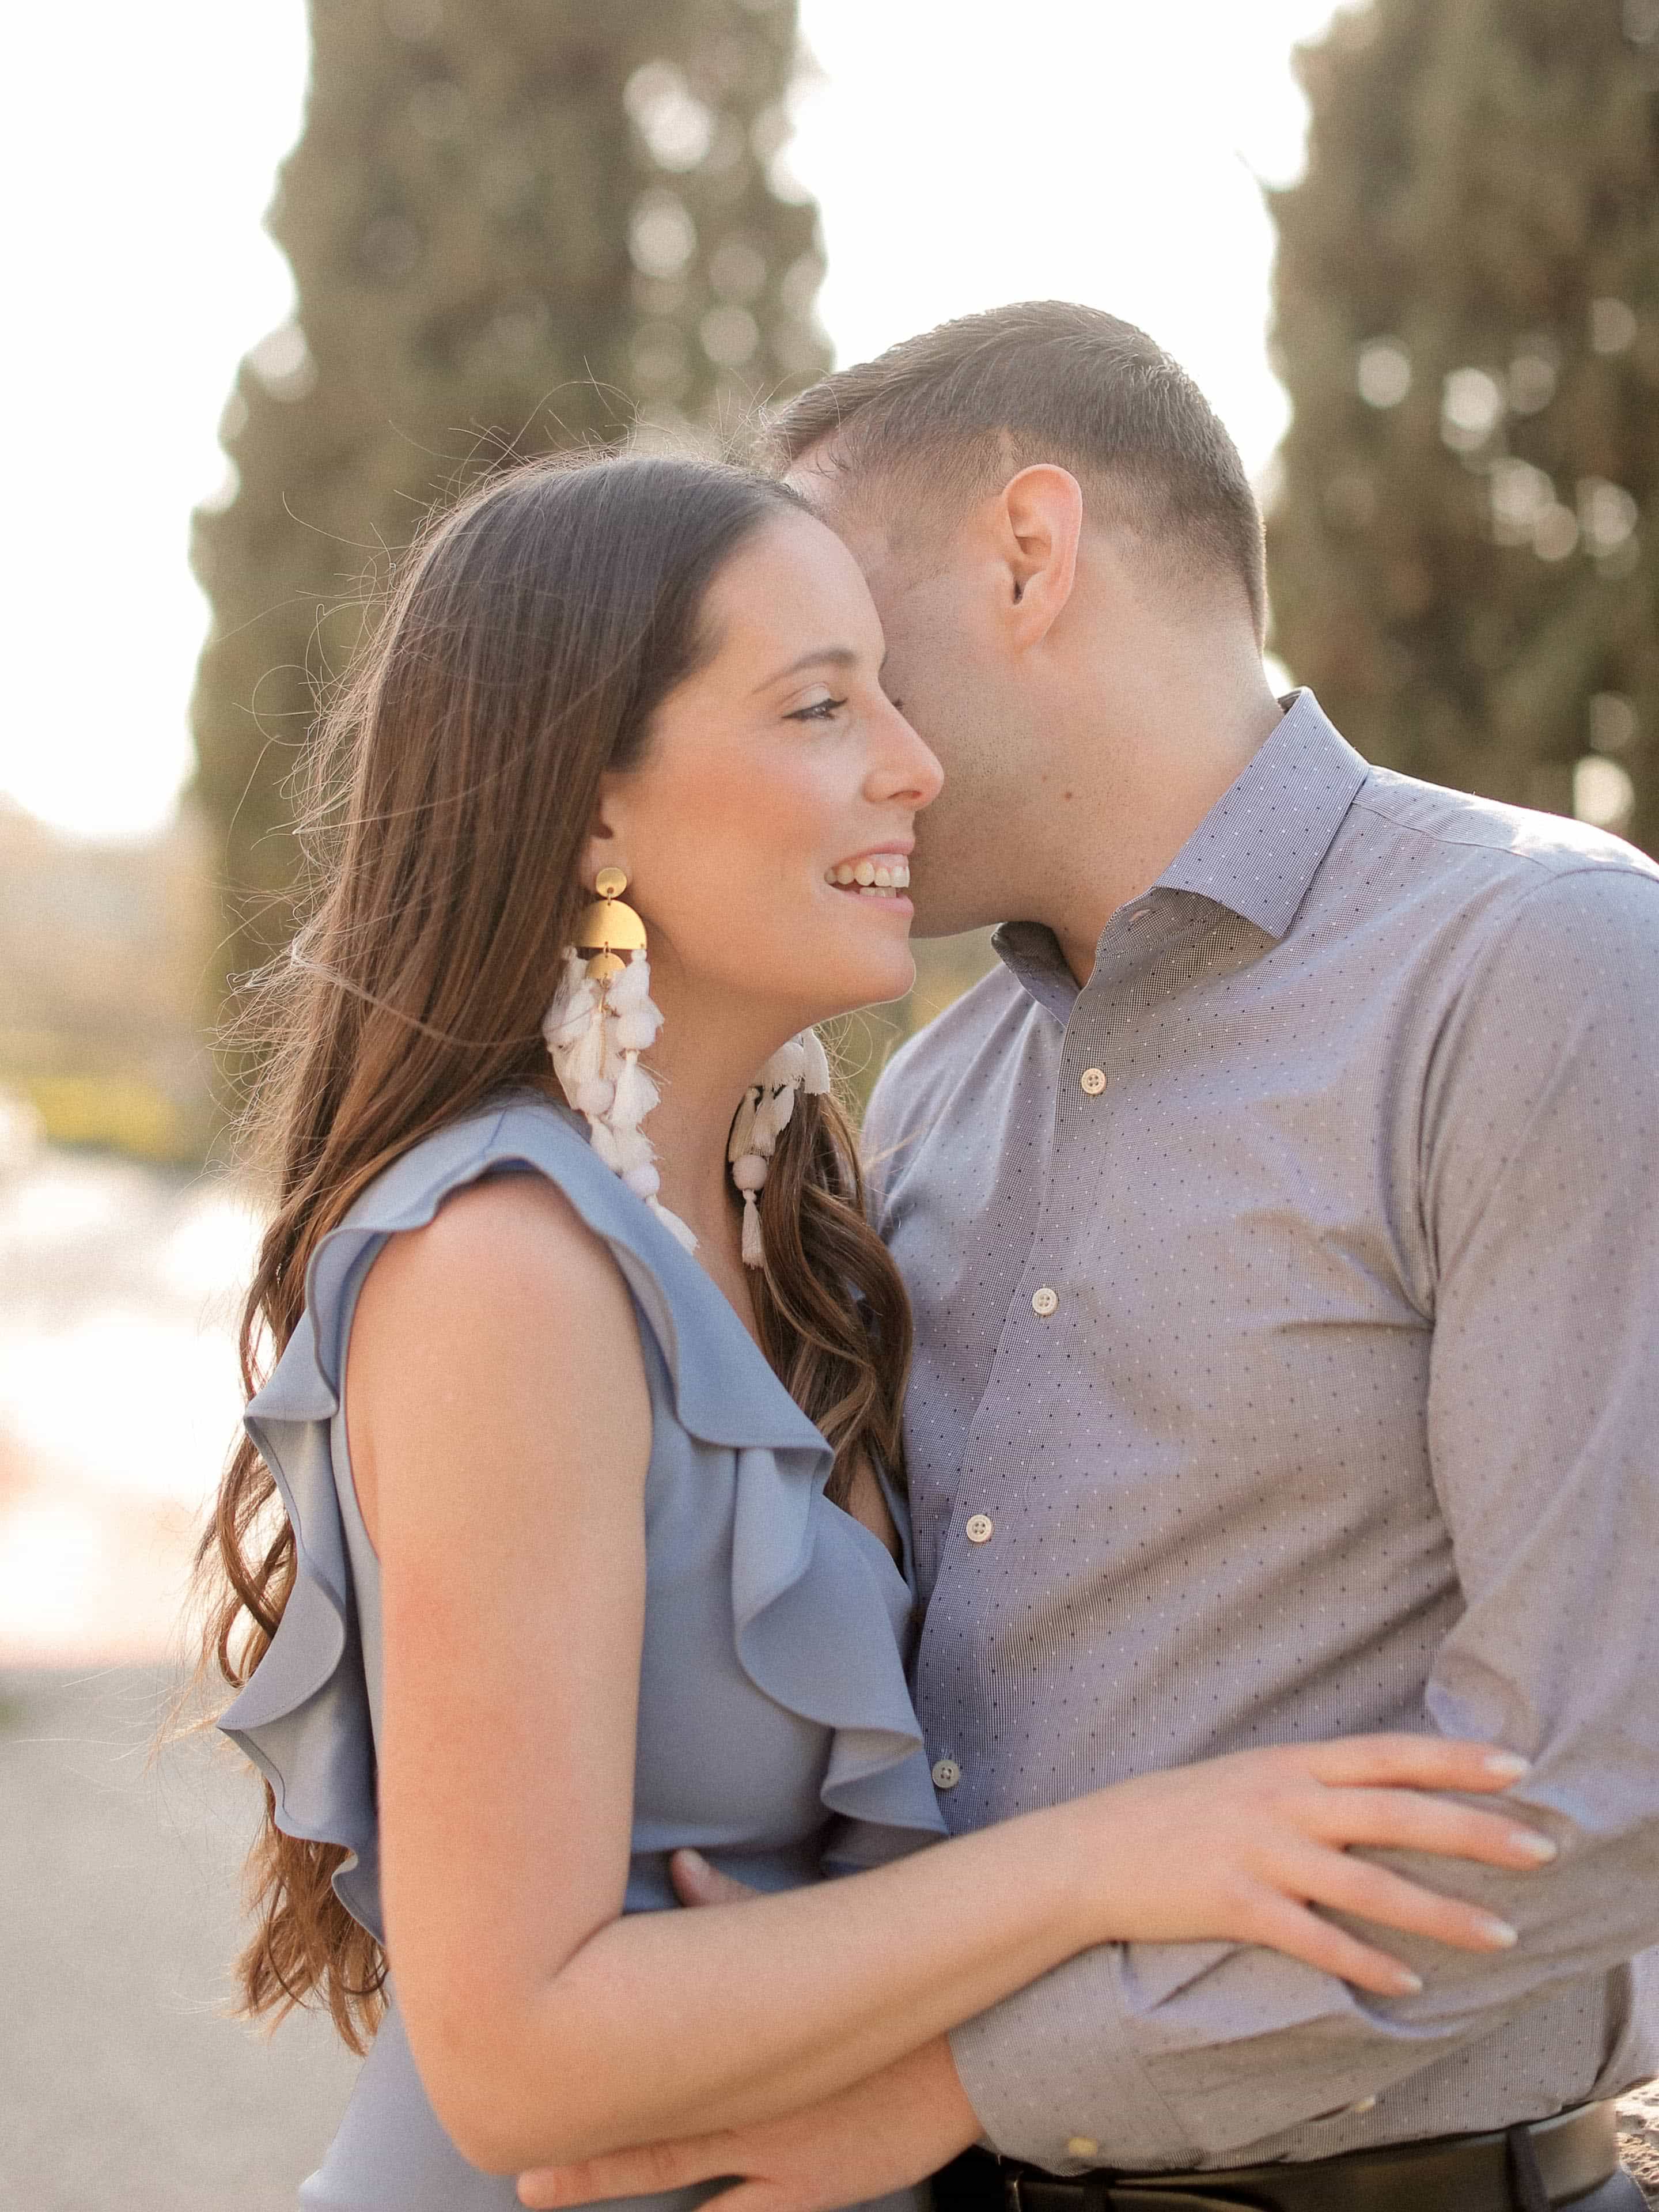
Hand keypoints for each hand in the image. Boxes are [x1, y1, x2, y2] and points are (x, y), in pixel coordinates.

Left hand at [518, 1856, 977, 2208]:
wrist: (970, 2050)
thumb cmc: (890, 1990)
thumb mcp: (814, 1942)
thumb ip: (738, 1906)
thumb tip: (680, 1864)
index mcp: (741, 2048)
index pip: (645, 2072)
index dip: (584, 2092)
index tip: (525, 2095)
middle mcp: (748, 2111)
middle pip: (650, 2145)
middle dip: (584, 2166)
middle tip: (525, 2185)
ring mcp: (778, 2160)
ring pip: (685, 2186)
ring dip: (626, 2187)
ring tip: (559, 2196)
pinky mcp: (813, 2191)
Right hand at [1075, 1734, 1552, 1995]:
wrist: (1087, 1851)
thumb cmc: (1170, 1814)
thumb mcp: (1244, 1776)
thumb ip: (1307, 1781)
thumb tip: (1377, 1788)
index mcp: (1287, 1764)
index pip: (1386, 1754)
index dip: (1452, 1758)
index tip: (1517, 1766)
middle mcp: (1281, 1801)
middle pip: (1394, 1812)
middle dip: (1473, 1831)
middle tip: (1540, 1848)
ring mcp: (1258, 1852)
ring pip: (1367, 1883)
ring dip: (1440, 1911)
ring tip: (1500, 1933)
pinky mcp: (1234, 1904)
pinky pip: (1312, 1939)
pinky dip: (1363, 1962)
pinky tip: (1405, 1983)